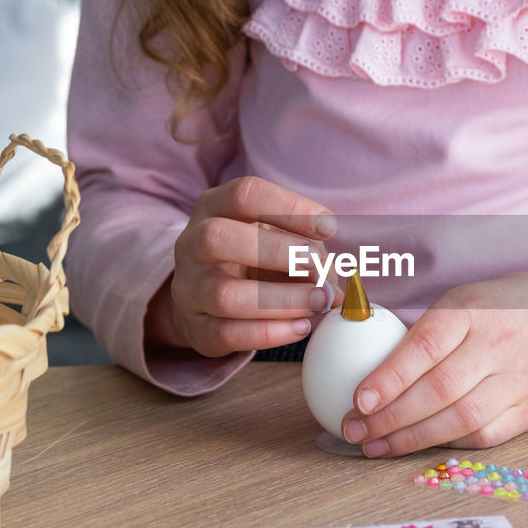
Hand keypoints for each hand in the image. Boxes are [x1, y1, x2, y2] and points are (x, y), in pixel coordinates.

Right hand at [147, 177, 342, 355]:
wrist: (210, 298)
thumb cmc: (254, 258)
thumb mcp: (279, 239)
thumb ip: (309, 250)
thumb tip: (338, 285)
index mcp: (214, 207)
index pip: (244, 194)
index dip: (288, 207)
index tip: (329, 227)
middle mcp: (192, 243)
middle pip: (219, 237)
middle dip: (277, 252)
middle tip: (318, 266)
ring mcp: (189, 288)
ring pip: (225, 295)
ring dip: (281, 300)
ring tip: (318, 301)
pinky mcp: (196, 327)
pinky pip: (227, 334)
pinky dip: (269, 333)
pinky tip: (300, 327)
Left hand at [339, 272, 527, 456]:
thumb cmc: (503, 309)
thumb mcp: (465, 300)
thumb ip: (422, 330)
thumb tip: (352, 354)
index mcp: (474, 310)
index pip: (426, 345)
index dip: (390, 376)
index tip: (358, 399)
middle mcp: (499, 345)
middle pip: (440, 390)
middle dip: (390, 417)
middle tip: (352, 429)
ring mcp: (520, 380)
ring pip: (461, 419)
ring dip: (411, 438)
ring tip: (374, 447)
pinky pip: (484, 435)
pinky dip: (447, 444)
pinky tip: (417, 446)